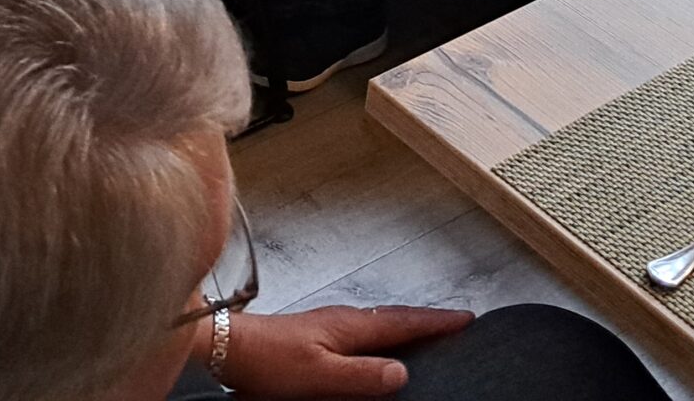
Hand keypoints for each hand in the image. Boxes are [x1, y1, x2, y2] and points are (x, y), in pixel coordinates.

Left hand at [216, 305, 472, 397]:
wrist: (228, 349)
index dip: (435, 321)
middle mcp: (342, 319)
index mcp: (350, 326)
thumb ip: (363, 375)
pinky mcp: (315, 335)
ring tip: (425, 331)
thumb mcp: (322, 376)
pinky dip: (380, 333)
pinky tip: (376, 345)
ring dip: (403, 325)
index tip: (465, 317)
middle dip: (425, 319)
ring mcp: (327, 325)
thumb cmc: (270, 361)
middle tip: (454, 322)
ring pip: (377, 323)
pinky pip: (361, 330)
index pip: (402, 322)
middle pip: (394, 317)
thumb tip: (402, 372)